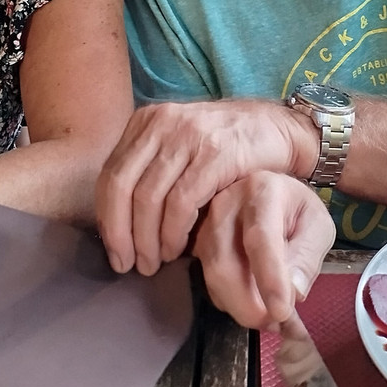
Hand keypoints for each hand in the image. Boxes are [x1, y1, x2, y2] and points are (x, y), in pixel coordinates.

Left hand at [96, 99, 309, 276]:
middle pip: (122, 187)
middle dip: (120, 233)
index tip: (114, 252)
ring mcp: (189, 136)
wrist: (279, 129)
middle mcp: (162, 123)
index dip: (107, 220)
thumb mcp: (181, 146)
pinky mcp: (216, 154)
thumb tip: (119, 224)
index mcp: (147, 122)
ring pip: (149, 197)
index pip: (110, 175)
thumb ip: (151, 171)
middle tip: (127, 265)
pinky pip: (182, 202)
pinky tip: (177, 250)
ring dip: (147, 240)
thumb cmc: (228, 147)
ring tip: (153, 263)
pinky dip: (173, 232)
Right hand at [192, 172, 334, 329]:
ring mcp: (205, 225)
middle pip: (225, 263)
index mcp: (261, 191)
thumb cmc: (295, 210)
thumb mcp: (317, 226)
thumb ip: (307, 257)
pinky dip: (230, 302)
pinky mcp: (197, 244)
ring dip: (240, 306)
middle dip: (248, 305)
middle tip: (275, 323)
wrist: (269, 192)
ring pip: (213, 277)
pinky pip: (208, 282)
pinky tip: (252, 303)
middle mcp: (225, 204)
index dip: (269, 278)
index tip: (281, 312)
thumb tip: (293, 293)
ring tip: (269, 316)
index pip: (261, 239)